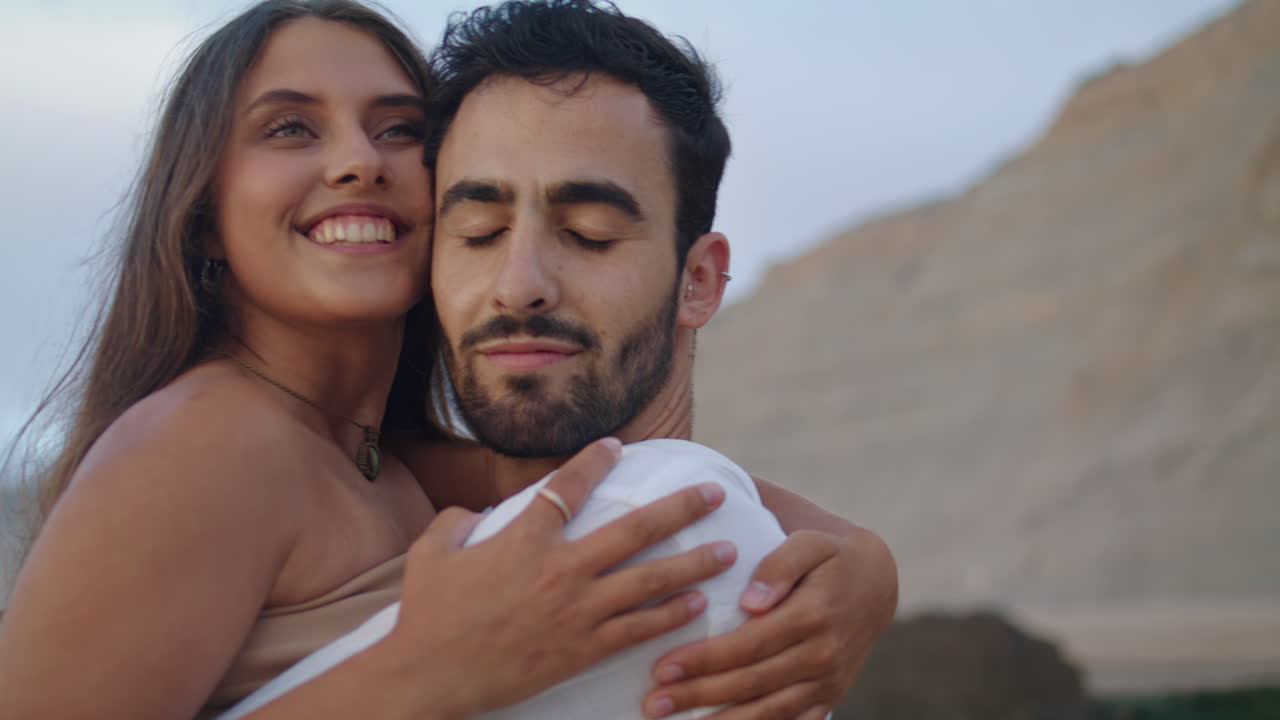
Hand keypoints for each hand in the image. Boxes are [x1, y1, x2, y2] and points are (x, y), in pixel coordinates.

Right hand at [385, 438, 741, 718]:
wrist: (429, 676)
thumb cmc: (426, 615)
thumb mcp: (430, 553)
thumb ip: (457, 522)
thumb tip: (474, 513)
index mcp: (523, 538)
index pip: (567, 486)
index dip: (594, 462)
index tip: (616, 445)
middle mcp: (560, 569)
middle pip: (634, 529)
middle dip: (680, 508)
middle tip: (714, 493)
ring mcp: (576, 611)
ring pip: (649, 580)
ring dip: (693, 563)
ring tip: (727, 549)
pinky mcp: (581, 650)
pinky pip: (638, 629)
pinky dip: (671, 615)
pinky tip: (698, 605)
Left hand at [643, 526, 896, 718]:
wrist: (877, 583)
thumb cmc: (829, 555)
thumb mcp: (811, 542)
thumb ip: (781, 564)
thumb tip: (752, 600)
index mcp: (813, 614)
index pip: (749, 644)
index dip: (705, 659)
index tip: (663, 667)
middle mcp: (822, 655)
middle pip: (751, 682)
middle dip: (698, 695)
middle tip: (652, 703)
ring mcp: (827, 682)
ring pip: (769, 712)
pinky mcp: (829, 697)